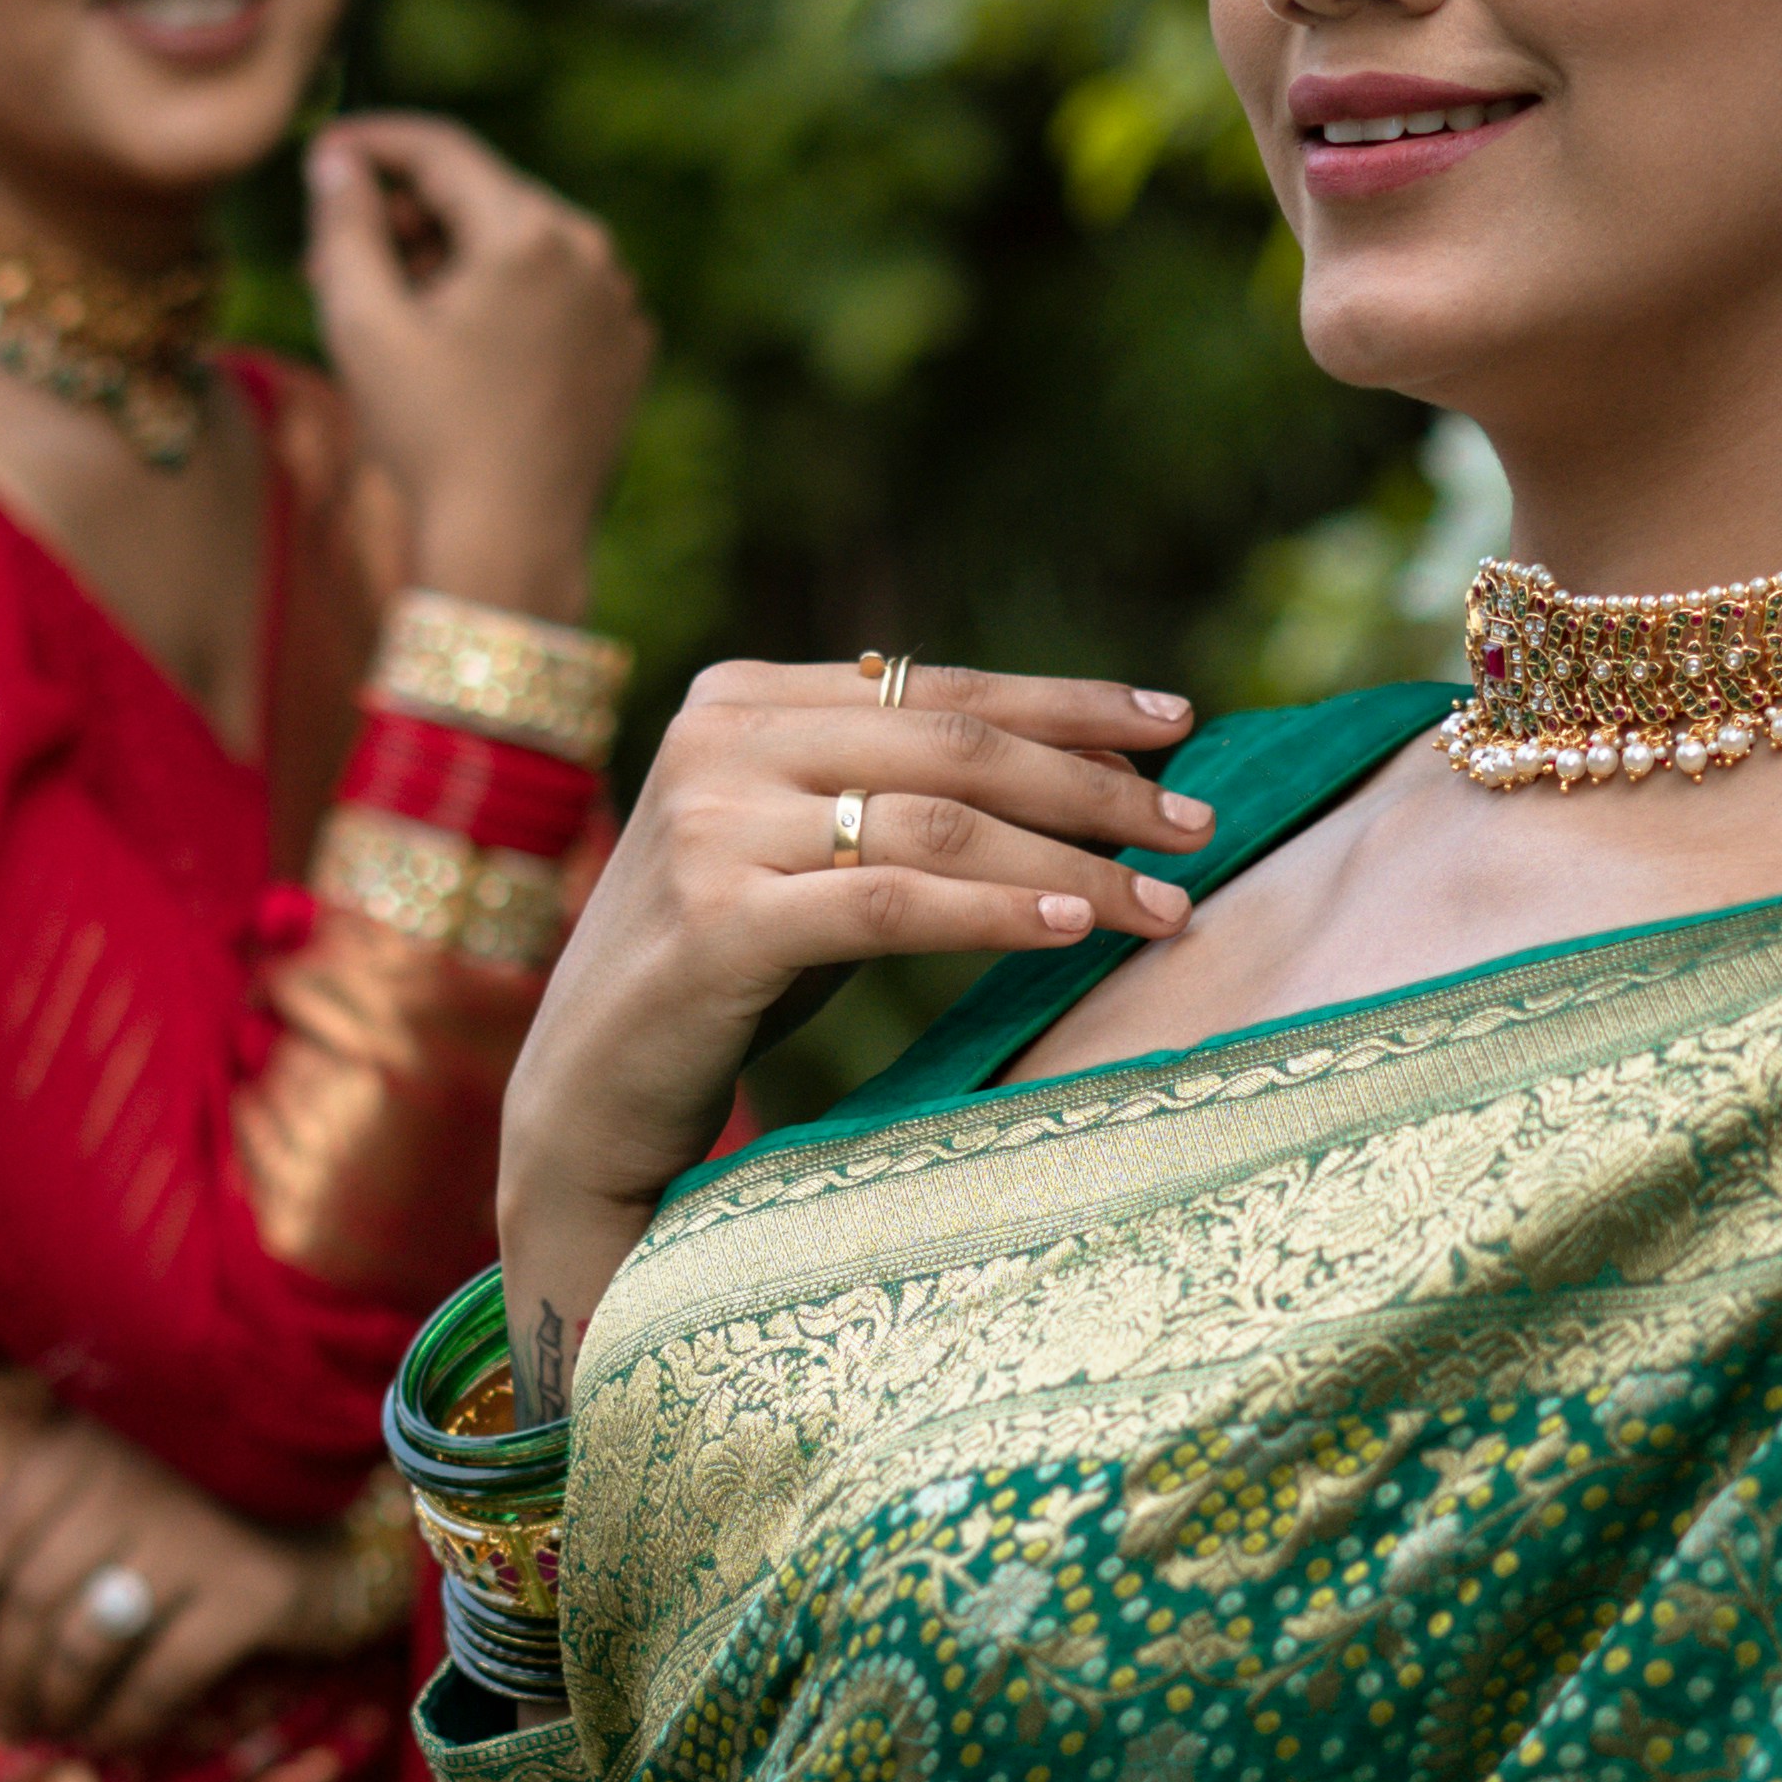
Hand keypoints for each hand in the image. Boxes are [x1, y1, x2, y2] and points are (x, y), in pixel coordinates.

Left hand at [0, 1414, 314, 1747]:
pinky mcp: (250, 1590)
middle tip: (5, 1720)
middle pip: (30, 1602)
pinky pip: (162, 1677)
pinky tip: (115, 1737)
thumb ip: (35, 1526)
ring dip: (56, 1702)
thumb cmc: (204, 1479)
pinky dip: (125, 1720)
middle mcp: (127, 1488)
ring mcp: (192, 1538)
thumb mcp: (109, 1472)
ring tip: (53, 1728)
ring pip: (85, 1643)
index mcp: (82, 1451)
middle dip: (4, 1676)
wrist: (337, 1466)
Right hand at [304, 113, 651, 621]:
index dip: (373, 143)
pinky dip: (503, 301)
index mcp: (528, 232)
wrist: (512, 543)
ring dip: (451, 261)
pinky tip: (453, 349)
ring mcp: (619, 300)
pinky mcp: (627, 346)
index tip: (324, 153)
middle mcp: (591, 251)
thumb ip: (345, 223)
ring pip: (519, 247)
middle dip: (406, 219)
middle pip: (482, 197)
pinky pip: (555, 295)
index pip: (442, 150)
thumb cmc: (430, 435)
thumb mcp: (363, 322)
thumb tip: (337, 161)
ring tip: (388, 313)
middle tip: (332, 260)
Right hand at [495, 657, 1208, 1404]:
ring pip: (939, 824)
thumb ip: (895, 795)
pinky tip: (1073, 930)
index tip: (1176, 725)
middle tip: (1196, 823)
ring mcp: (709, 827)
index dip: (1066, 702)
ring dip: (1072, 863)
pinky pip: (894, 904)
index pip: (936, 684)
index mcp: (737, 698)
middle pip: (953, 744)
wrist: (585, 1097)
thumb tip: (1084, 768)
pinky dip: (996, 913)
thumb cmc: (718, 977)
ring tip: (1166, 901)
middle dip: (1093, 784)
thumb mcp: (799, 856)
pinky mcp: (718, 921)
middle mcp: (716, 742)